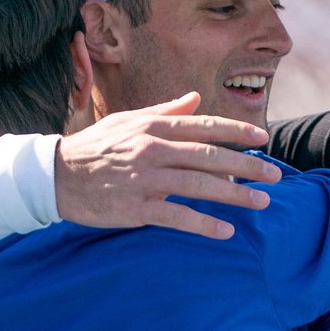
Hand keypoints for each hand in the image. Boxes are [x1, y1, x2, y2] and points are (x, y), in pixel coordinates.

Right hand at [55, 93, 280, 239]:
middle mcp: (153, 149)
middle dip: (247, 166)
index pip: (204, 126)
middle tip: (274, 175)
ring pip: (199, 186)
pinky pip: (177, 216)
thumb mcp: (128, 121)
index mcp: (153, 126)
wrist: (55, 176)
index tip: (263, 139)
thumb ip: (165, 111)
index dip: (237, 132)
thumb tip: (195, 99)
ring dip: (235, 195)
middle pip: (210, 156)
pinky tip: (226, 231)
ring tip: (261, 202)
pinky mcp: (136, 208)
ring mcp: (145, 179)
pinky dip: (204, 224)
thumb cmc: (94, 147)